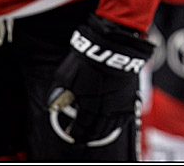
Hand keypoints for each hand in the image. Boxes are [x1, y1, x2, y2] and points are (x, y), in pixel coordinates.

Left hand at [47, 14, 153, 145]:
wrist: (113, 46)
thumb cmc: (87, 60)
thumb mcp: (65, 76)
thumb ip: (58, 94)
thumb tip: (51, 106)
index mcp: (91, 107)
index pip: (83, 127)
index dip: (76, 133)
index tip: (72, 134)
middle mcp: (107, 109)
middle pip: (98, 129)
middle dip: (89, 135)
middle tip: (83, 137)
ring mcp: (121, 103)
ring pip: (113, 125)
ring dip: (104, 131)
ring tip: (98, 133)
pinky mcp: (131, 95)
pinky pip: (126, 116)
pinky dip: (119, 122)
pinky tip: (115, 122)